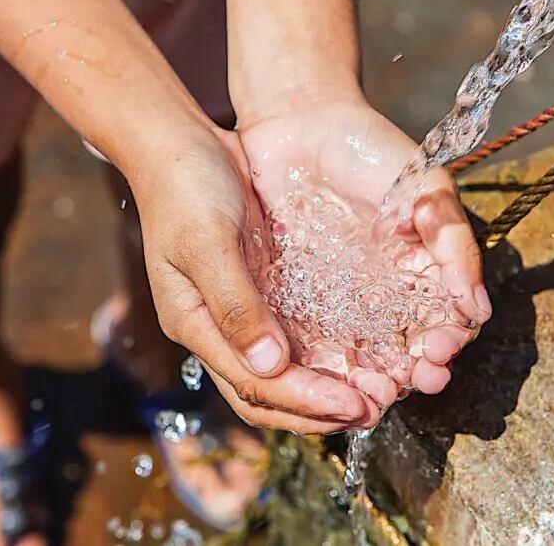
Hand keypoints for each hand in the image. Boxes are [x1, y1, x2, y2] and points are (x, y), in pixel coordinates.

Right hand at [125, 123, 378, 432]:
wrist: (179, 143)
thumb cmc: (185, 187)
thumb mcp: (208, 242)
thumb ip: (236, 304)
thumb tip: (271, 365)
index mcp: (195, 324)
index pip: (254, 385)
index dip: (304, 401)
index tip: (351, 405)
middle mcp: (218, 327)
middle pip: (268, 393)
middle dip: (318, 410)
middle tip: (373, 411)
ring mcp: (239, 311)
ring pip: (282, 371)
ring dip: (325, 389)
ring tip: (374, 394)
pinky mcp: (261, 289)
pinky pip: (295, 335)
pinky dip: (324, 354)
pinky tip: (360, 355)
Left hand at [239, 95, 490, 408]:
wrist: (299, 122)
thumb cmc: (370, 149)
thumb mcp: (425, 188)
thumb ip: (453, 244)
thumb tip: (478, 308)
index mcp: (424, 272)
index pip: (446, 324)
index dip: (448, 344)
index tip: (440, 351)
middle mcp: (387, 295)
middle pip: (407, 352)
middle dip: (413, 373)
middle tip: (410, 380)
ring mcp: (343, 301)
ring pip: (363, 357)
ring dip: (372, 381)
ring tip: (373, 391)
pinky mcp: (299, 301)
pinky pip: (316, 344)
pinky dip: (326, 367)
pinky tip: (329, 376)